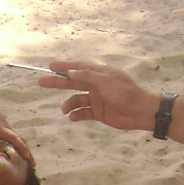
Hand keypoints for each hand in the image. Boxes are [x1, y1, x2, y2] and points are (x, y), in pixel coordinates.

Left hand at [0, 103, 33, 163]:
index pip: (15, 140)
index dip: (23, 150)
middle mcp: (4, 125)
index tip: (29, 159)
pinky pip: (10, 131)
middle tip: (32, 163)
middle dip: (27, 151)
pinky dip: (14, 140)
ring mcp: (3, 121)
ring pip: (15, 135)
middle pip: (20, 139)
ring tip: (24, 157)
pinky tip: (10, 147)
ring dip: (21, 146)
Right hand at [39, 61, 156, 131]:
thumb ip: (87, 77)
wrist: (141, 113)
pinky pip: (84, 112)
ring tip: (64, 110)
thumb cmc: (126, 94)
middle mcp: (97, 85)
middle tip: (42, 81)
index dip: (64, 67)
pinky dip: (77, 114)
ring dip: (69, 104)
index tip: (50, 66)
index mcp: (99, 74)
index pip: (78, 68)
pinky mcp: (99, 112)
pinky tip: (72, 117)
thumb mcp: (106, 82)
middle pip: (73, 82)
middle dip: (58, 82)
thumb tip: (71, 72)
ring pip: (77, 99)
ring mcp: (97, 99)